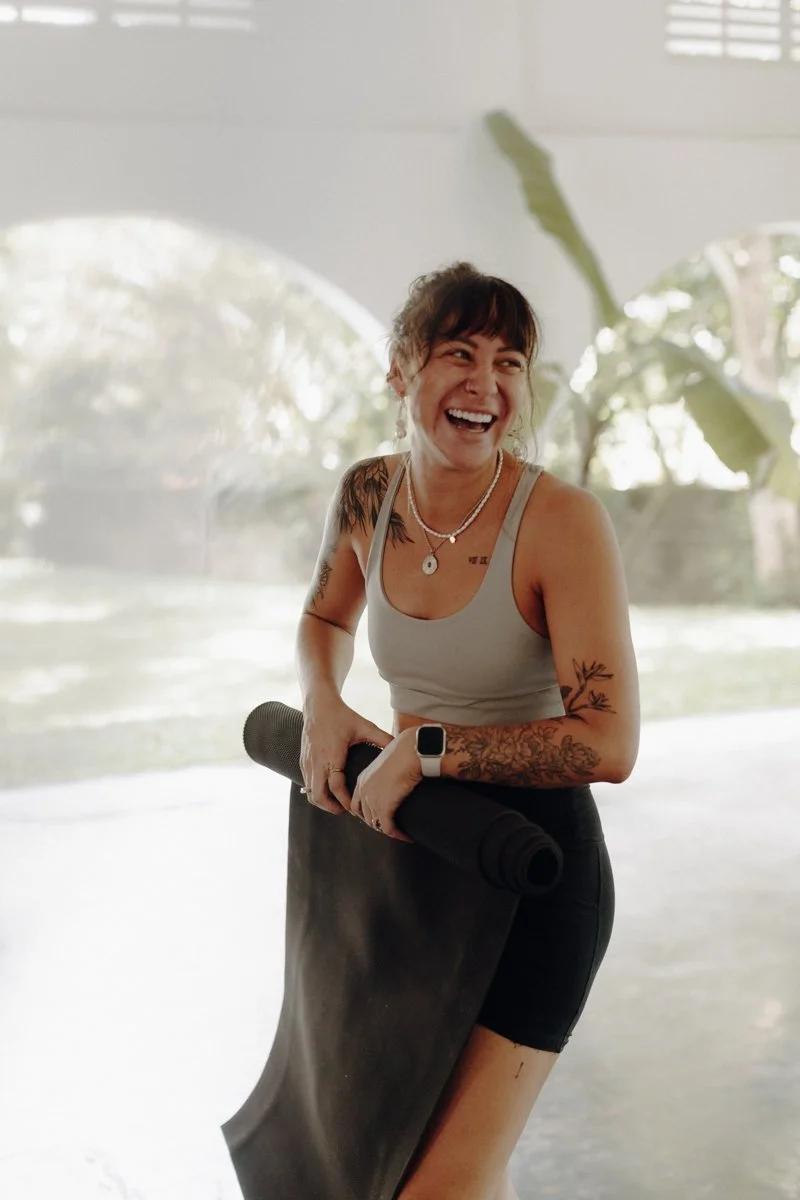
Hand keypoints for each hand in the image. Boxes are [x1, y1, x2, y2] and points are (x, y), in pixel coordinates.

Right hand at [300, 694, 391, 815]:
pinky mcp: (303, 760)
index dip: (345, 801)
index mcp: (332, 755)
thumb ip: (382, 738)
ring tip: (338, 803)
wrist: (318, 704)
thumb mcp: (364, 726)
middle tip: (346, 810)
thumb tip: (399, 747)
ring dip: (323, 801)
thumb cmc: (341, 715)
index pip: (336, 787)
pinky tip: (329, 790)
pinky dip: (316, 791)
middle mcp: (317, 761)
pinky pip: (307, 783)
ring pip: (309, 792)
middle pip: (318, 796)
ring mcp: (307, 762)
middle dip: (331, 808)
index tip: (355, 808)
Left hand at [350, 728, 420, 841]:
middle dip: (377, 823)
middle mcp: (363, 790)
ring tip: (402, 833)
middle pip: (365, 816)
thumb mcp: (389, 763)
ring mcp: (372, 799)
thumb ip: (387, 773)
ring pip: (376, 824)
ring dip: (389, 830)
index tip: (379, 818)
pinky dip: (398, 835)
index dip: (366, 813)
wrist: (411, 751)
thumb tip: (397, 778)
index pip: (356, 804)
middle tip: (393, 828)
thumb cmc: (406, 752)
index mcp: (362, 779)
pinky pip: (388, 828)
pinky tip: (407, 837)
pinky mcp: (384, 807)